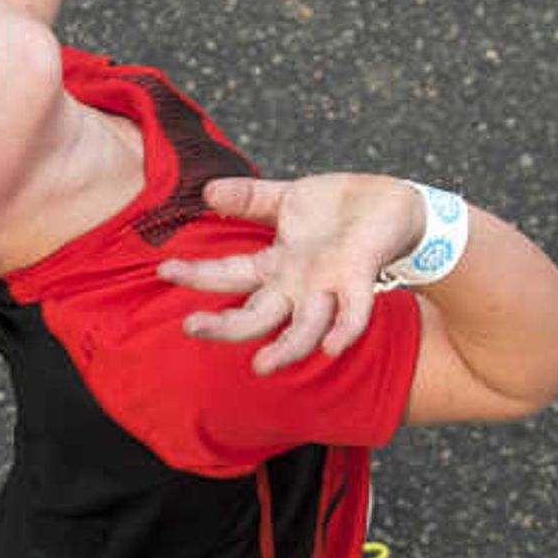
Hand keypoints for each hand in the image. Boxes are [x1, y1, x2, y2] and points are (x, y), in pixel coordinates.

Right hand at [155, 172, 424, 372]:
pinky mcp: (360, 279)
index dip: (197, 275)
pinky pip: (352, 313)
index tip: (163, 270)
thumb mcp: (289, 198)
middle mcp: (298, 286)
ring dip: (285, 349)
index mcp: (277, 265)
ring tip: (263, 366)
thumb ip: (249, 199)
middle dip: (223, 325)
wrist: (395, 205)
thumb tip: (206, 192)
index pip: (229, 276)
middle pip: (256, 315)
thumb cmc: (341, 208)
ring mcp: (328, 288)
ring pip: (302, 328)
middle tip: (191, 327)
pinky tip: (332, 347)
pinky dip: (344, 330)